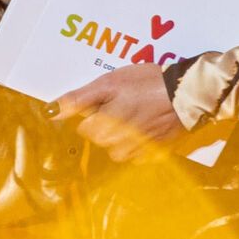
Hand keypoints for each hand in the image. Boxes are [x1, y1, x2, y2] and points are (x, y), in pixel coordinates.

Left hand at [53, 64, 183, 162]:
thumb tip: (50, 112)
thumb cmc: (146, 84)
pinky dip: (139, 144)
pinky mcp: (157, 152)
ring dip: (121, 136)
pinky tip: (147, 127)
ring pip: (118, 150)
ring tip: (136, 115)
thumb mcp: (108, 84)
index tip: (108, 100)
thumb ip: (78, 100)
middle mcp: (120, 145)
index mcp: (105, 128)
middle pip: (101, 140)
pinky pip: (138, 155)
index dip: (94, 111)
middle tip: (124, 104)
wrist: (188, 93)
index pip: (85, 129)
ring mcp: (140, 151)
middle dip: (107, 124)